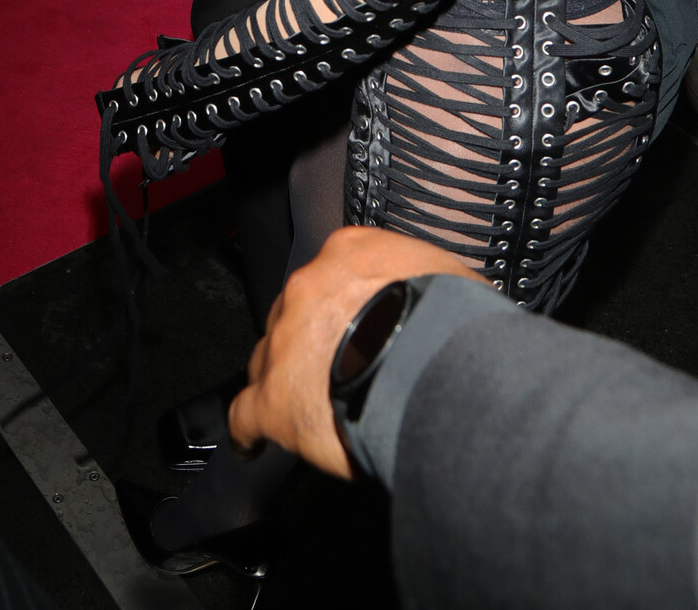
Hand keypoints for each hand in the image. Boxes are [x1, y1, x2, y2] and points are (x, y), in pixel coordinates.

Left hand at [228, 226, 478, 478]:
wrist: (431, 362)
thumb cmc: (452, 321)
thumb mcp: (452, 279)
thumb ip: (430, 283)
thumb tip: (450, 301)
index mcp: (350, 253)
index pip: (332, 274)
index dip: (339, 303)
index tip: (351, 320)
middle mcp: (309, 288)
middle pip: (293, 315)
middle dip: (307, 339)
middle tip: (336, 367)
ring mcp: (285, 342)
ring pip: (267, 358)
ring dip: (282, 378)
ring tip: (302, 405)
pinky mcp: (274, 398)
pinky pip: (244, 415)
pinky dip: (248, 431)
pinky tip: (252, 444)